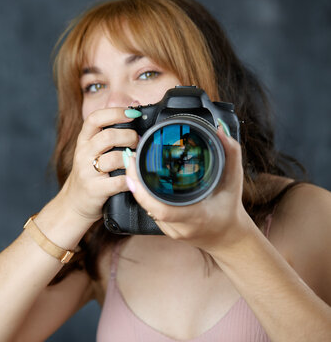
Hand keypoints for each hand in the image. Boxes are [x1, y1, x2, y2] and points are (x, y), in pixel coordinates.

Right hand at [58, 108, 138, 227]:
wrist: (74, 203)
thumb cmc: (89, 173)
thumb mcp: (91, 150)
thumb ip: (107, 134)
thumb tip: (133, 114)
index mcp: (83, 140)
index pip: (95, 118)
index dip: (115, 113)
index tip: (132, 114)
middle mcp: (83, 154)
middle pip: (109, 136)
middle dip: (129, 136)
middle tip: (138, 141)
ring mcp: (88, 172)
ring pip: (114, 158)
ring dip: (131, 157)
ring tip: (137, 159)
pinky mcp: (95, 189)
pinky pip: (118, 181)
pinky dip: (131, 178)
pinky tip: (135, 177)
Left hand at [125, 126, 252, 251]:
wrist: (226, 236)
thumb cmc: (230, 207)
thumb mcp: (235, 179)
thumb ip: (230, 153)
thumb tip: (220, 129)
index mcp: (196, 216)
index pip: (163, 209)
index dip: (144, 192)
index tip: (134, 171)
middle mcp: (180, 226)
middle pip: (148, 206)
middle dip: (134, 182)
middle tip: (130, 158)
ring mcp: (171, 230)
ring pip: (146, 208)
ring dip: (137, 187)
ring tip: (132, 164)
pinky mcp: (165, 229)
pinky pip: (149, 210)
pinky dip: (143, 194)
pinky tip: (140, 179)